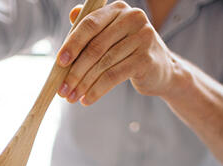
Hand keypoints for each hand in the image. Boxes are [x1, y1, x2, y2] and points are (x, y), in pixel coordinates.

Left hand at [56, 1, 177, 105]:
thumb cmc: (129, 52)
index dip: (72, 44)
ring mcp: (142, 38)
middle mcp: (133, 18)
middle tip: (62, 89)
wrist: (162, 70)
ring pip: (103, 64)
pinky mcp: (146, 59)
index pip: (90, 24)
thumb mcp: (111, 36)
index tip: (59, 62)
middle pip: (95, 47)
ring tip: (72, 97)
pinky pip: (114, 76)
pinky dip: (97, 90)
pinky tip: (87, 100)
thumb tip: (72, 14)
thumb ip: (92, 27)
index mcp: (119, 9)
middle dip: (75, 71)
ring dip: (83, 84)